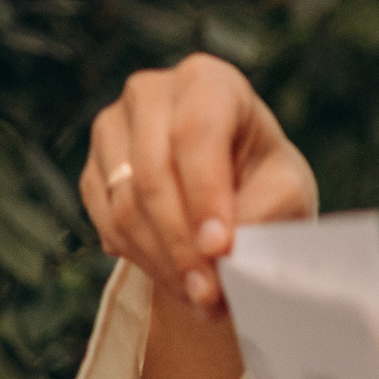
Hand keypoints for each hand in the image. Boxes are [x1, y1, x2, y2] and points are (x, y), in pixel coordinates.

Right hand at [81, 52, 316, 317]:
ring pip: (124, 205)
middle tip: (211, 294)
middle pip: (153, 174)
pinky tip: (177, 279)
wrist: (235, 191)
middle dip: (182, 244)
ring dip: (164, 261)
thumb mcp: (285, 190)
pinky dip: (143, 259)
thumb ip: (261, 213)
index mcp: (209, 80)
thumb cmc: (267, 180)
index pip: (196, 133)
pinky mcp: (93, 169)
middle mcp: (152, 93)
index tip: (220, 249)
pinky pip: (105, 223)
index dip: (205, 195)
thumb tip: (223, 253)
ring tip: (203, 298)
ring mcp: (113, 129)